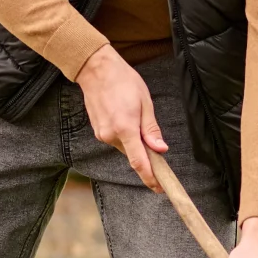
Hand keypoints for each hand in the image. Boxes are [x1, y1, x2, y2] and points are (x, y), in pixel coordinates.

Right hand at [77, 46, 166, 185]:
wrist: (96, 70)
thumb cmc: (124, 81)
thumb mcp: (145, 102)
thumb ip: (151, 129)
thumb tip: (161, 149)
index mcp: (125, 129)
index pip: (140, 162)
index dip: (150, 177)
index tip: (159, 187)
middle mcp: (111, 136)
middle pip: (134, 155)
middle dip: (145, 153)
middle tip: (156, 143)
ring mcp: (102, 134)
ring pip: (125, 147)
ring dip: (134, 141)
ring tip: (136, 116)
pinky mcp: (98, 131)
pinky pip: (117, 140)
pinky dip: (125, 135)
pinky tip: (126, 117)